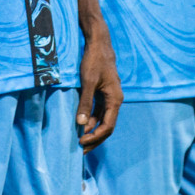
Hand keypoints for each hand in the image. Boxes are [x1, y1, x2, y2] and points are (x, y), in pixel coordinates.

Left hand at [75, 34, 121, 149]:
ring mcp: (109, 98)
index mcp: (115, 100)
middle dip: (94, 139)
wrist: (99, 44)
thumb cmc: (94, 61)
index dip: (95, 137)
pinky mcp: (102, 94)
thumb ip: (85, 102)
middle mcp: (115, 101)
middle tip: (81, 150)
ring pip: (102, 120)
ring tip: (79, 141)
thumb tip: (81, 124)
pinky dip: (90, 120)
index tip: (82, 142)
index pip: (108, 126)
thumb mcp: (88, 81)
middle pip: (107, 126)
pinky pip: (98, 112)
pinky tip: (81, 126)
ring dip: (92, 131)